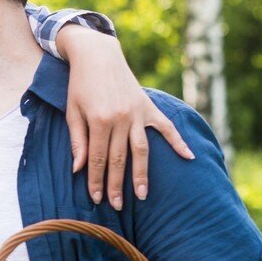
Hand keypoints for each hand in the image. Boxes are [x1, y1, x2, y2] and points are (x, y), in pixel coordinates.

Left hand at [60, 28, 194, 209]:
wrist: (97, 55)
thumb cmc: (80, 85)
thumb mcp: (72, 112)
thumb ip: (77, 141)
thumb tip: (78, 169)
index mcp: (99, 120)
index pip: (97, 159)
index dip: (96, 180)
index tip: (96, 198)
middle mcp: (121, 118)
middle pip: (119, 159)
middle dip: (117, 185)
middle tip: (117, 205)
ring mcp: (138, 113)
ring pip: (141, 150)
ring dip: (142, 174)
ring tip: (142, 194)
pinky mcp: (148, 106)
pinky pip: (166, 127)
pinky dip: (178, 141)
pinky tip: (189, 157)